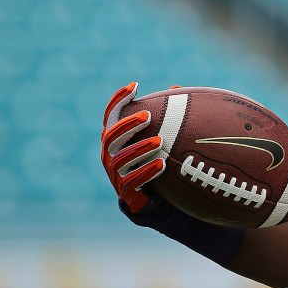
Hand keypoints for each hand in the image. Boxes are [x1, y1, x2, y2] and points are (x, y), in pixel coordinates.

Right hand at [100, 82, 165, 212]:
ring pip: (120, 159)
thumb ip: (169, 116)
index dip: (118, 100)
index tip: (135, 85)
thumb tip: (177, 89)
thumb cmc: (161, 161)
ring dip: (139, 148)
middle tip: (147, 116)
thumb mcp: (165, 137)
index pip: (112, 116)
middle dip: (127, 125)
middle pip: (111, 136)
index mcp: (117, 139)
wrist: (162, 201)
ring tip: (160, 141)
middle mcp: (111, 155)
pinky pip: (131, 182)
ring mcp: (115, 175)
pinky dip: (146, 172)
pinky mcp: (125, 193)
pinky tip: (162, 164)